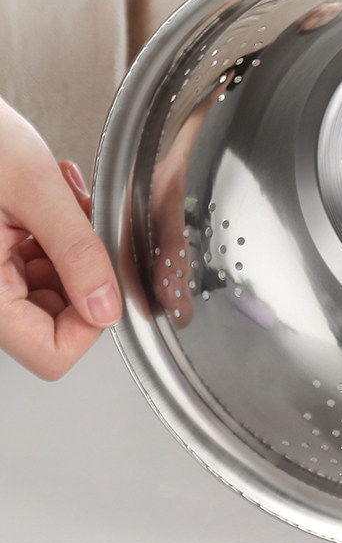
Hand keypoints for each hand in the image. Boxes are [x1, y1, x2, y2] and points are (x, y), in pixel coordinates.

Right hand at [0, 99, 121, 378]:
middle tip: (80, 224)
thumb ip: (76, 252)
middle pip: (54, 322)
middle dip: (82, 273)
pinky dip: (55, 235)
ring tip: (62, 200)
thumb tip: (106, 307)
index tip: (105, 281)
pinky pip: (38, 264)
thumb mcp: (33, 188)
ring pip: (52, 290)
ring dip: (71, 248)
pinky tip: (53, 199)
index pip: (51, 354)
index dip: (89, 324)